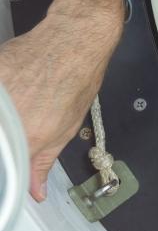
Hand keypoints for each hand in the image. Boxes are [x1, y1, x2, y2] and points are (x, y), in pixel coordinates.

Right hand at [0, 0, 123, 200]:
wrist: (73, 38)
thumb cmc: (76, 78)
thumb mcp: (68, 126)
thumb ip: (43, 162)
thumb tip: (36, 192)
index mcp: (28, 139)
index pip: (8, 167)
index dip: (8, 168)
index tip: (11, 158)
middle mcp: (7, 120)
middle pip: (2, 143)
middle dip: (8, 139)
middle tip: (20, 125)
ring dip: (5, 119)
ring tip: (24, 101)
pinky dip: (1, 98)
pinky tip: (12, 89)